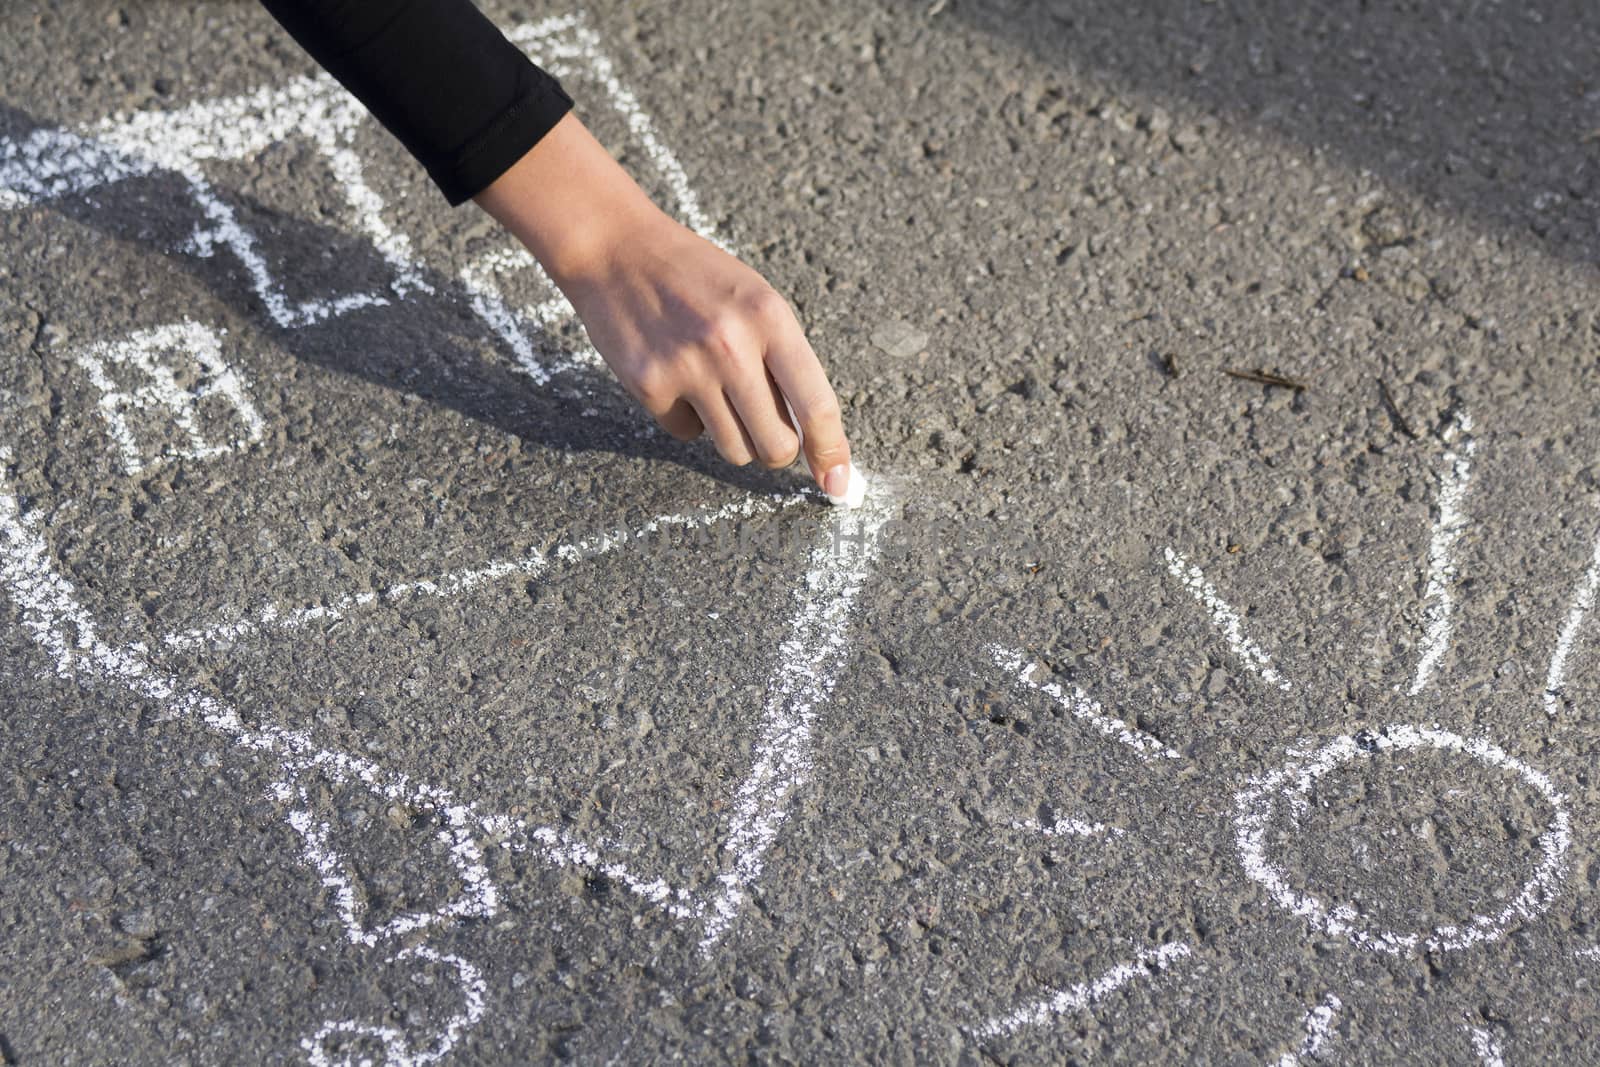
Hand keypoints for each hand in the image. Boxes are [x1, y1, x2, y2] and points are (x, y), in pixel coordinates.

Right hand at [476, 115, 852, 494]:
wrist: (616, 249)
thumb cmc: (696, 278)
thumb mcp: (754, 300)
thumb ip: (784, 358)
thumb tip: (812, 434)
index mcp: (770, 317)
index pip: (816, 403)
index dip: (832, 451)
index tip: (838, 485)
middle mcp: (733, 345)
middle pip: (776, 445)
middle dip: (776, 450)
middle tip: (764, 429)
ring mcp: (689, 368)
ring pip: (734, 449)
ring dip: (731, 435)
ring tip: (713, 388)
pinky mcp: (650, 386)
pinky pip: (686, 433)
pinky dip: (686, 417)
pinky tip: (674, 375)